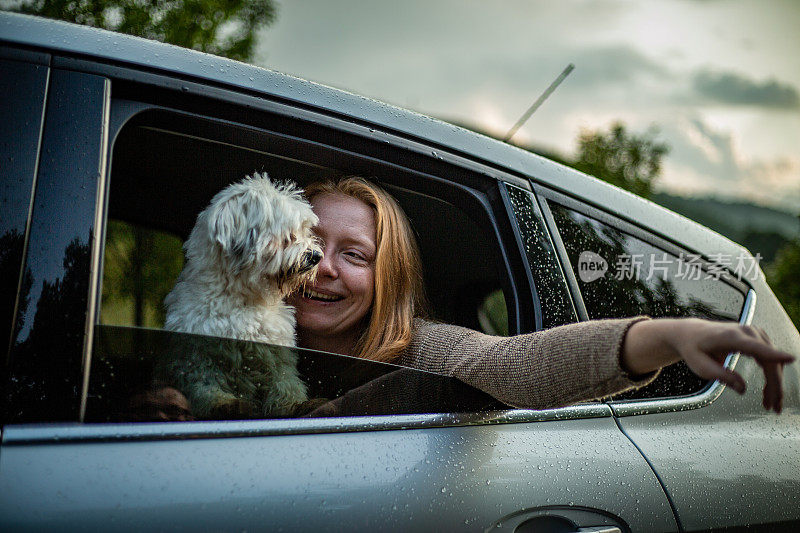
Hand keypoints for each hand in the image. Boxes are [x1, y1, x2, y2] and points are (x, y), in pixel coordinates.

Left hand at [623, 318, 794, 412]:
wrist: (691, 333)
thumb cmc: (694, 349)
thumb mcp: (700, 366)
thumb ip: (721, 376)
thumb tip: (743, 389)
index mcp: (730, 337)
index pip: (755, 347)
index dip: (773, 354)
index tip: (791, 359)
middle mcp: (745, 332)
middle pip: (768, 361)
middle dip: (774, 385)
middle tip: (773, 407)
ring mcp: (754, 334)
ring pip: (773, 362)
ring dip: (775, 384)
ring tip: (770, 404)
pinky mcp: (757, 339)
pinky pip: (771, 359)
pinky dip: (772, 377)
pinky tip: (767, 392)